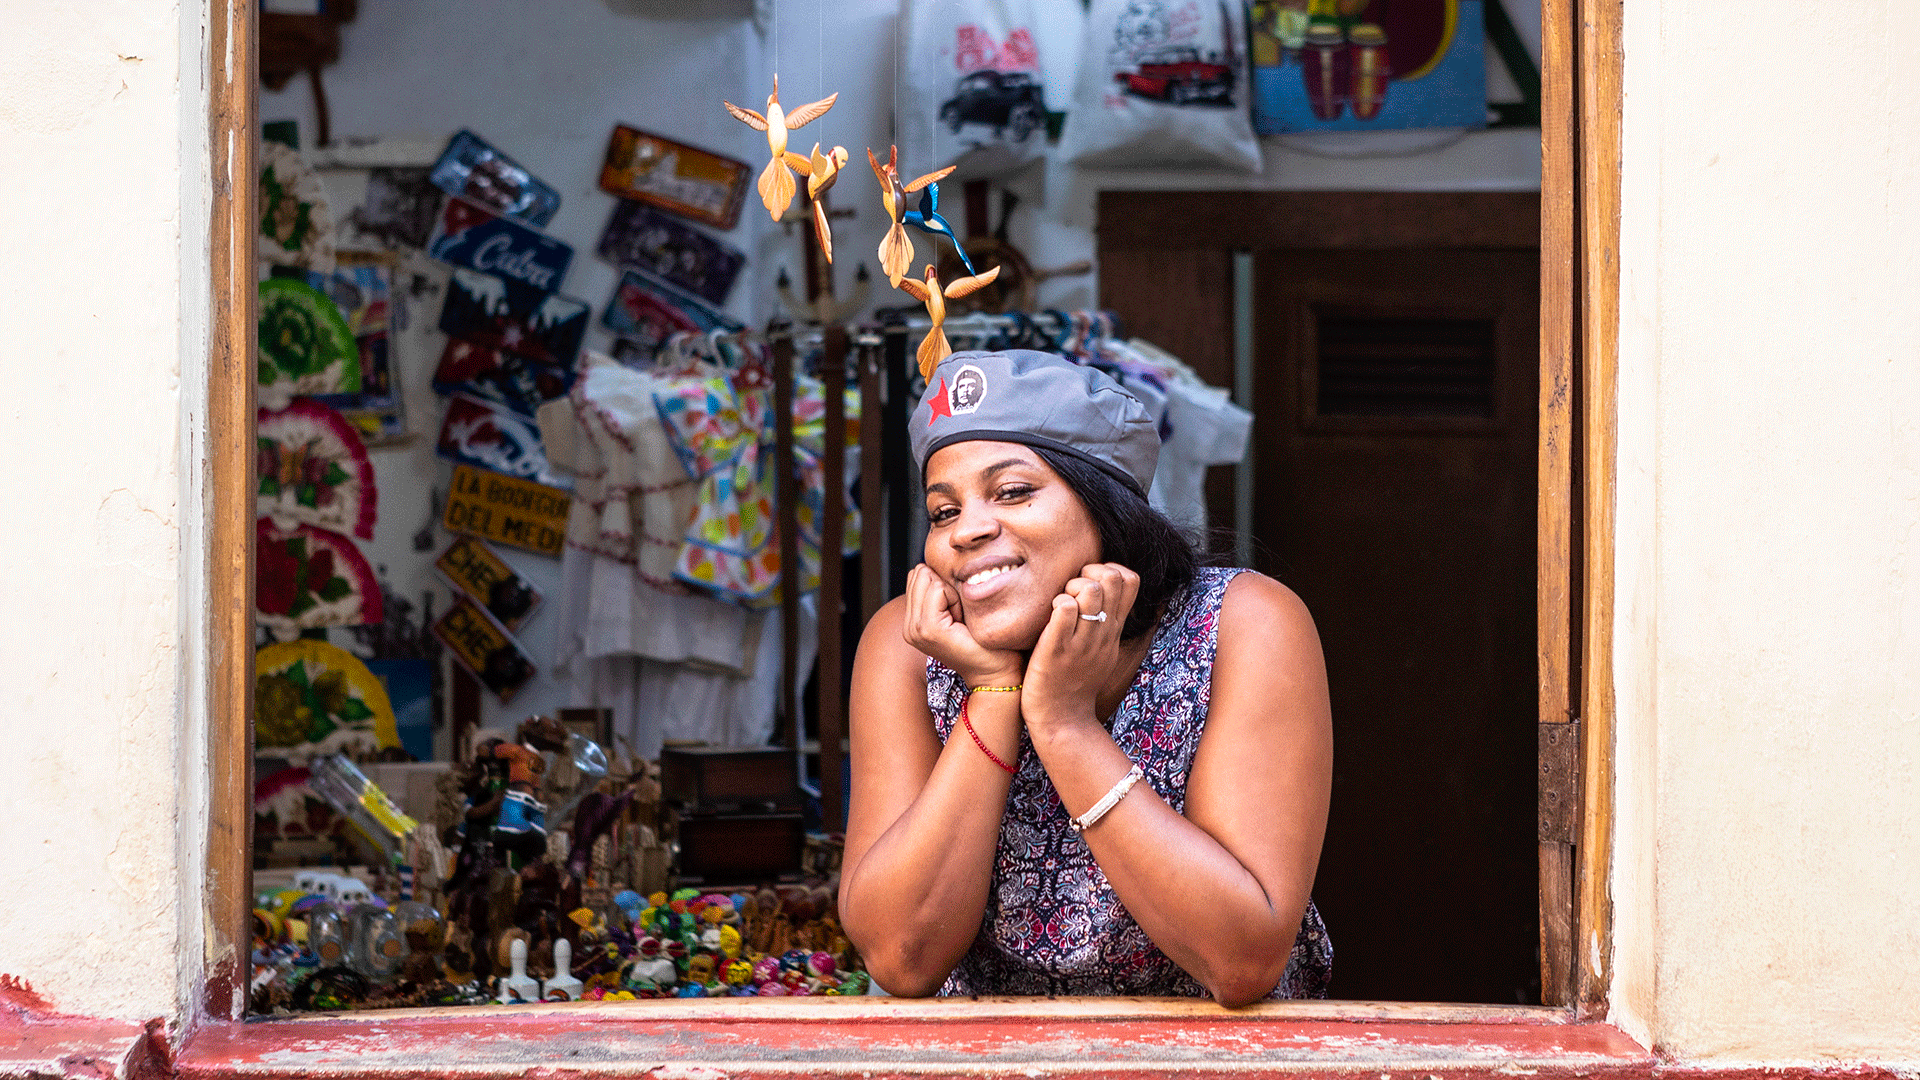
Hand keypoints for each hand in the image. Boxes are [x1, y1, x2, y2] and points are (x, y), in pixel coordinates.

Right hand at [900, 564, 1023, 685]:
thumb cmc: (986, 640)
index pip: (918, 574)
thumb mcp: (959, 610)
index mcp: (913, 621)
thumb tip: (939, 562)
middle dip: (945, 586)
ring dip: (951, 593)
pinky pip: (937, 590)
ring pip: (927, 578)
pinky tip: (963, 621)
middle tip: (961, 615)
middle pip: (920, 572)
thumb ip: (942, 590)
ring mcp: (915, 629)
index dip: (944, 584)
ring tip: (962, 619)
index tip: (959, 612)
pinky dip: (955, 599)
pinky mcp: (928, 629)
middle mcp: (908, 626)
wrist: (997, 671)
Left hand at [1023, 563, 1141, 727]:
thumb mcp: (1104, 649)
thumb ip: (1107, 620)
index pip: (1130, 579)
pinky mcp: (1056, 649)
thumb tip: (1107, 589)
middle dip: (1088, 573)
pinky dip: (1057, 603)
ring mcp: (1081, 641)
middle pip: (1112, 577)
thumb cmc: (1076, 681)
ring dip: (1071, 587)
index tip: (1090, 584)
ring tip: (1059, 604)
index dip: (1109, 569)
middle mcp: (1102, 633)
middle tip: (1071, 592)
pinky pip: (1064, 609)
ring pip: (1089, 590)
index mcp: (1113, 630)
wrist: (1063, 721)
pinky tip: (1049, 616)